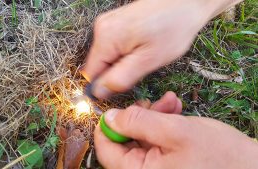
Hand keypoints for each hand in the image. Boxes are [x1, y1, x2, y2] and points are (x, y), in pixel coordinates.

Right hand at [83, 0, 241, 98]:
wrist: (186, 2)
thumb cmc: (173, 27)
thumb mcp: (148, 60)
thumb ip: (121, 78)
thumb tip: (99, 92)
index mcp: (106, 38)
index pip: (90, 74)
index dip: (104, 87)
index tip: (122, 87)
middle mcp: (101, 28)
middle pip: (98, 66)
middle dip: (115, 74)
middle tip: (139, 68)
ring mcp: (108, 24)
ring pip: (107, 58)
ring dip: (121, 64)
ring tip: (143, 55)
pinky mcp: (115, 23)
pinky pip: (113, 48)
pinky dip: (125, 53)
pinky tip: (141, 47)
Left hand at [94, 92, 257, 168]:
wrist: (247, 165)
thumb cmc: (218, 155)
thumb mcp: (175, 131)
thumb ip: (139, 122)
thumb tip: (111, 117)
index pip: (107, 149)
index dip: (108, 125)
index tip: (117, 108)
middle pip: (124, 140)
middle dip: (138, 116)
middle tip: (152, 103)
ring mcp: (155, 167)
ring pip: (141, 136)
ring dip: (153, 116)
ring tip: (170, 105)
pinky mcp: (165, 161)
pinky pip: (155, 139)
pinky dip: (162, 123)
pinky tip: (174, 112)